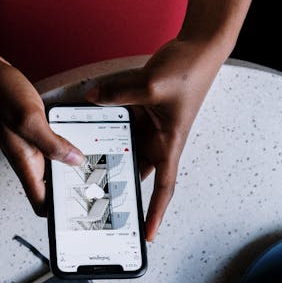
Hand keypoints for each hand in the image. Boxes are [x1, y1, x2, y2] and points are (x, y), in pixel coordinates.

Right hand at [0, 56, 84, 215]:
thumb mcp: (30, 118)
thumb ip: (53, 143)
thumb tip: (75, 160)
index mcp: (24, 163)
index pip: (40, 204)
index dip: (57, 213)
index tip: (76, 211)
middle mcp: (26, 159)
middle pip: (50, 189)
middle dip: (70, 189)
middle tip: (93, 184)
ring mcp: (29, 146)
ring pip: (53, 168)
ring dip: (70, 168)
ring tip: (90, 163)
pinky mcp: (32, 133)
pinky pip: (52, 148)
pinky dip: (66, 147)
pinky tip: (76, 137)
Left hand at [85, 39, 223, 239]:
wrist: (198, 47)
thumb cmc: (189, 71)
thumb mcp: (152, 85)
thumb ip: (118, 94)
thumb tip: (92, 100)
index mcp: (169, 144)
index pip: (163, 188)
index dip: (155, 213)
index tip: (147, 235)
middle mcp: (158, 140)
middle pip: (137, 172)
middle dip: (121, 190)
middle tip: (99, 206)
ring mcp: (148, 126)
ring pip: (124, 149)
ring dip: (108, 158)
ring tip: (83, 172)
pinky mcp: (140, 111)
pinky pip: (119, 125)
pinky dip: (105, 129)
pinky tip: (85, 130)